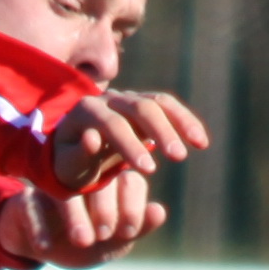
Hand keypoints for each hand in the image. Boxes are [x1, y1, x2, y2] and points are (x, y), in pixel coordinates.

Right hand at [0, 170, 163, 267]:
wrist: (43, 247)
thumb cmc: (87, 240)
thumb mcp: (115, 240)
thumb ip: (138, 227)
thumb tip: (159, 211)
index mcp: (114, 183)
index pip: (130, 183)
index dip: (132, 207)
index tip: (129, 232)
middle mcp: (86, 179)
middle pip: (100, 185)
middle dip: (105, 210)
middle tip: (104, 235)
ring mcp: (55, 189)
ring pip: (68, 197)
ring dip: (75, 219)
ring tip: (82, 241)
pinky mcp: (26, 200)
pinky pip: (32, 209)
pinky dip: (39, 228)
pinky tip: (45, 248)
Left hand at [50, 88, 208, 194]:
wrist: (73, 151)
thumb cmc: (69, 164)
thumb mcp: (68, 166)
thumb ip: (79, 154)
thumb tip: (93, 138)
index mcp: (85, 110)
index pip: (111, 124)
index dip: (130, 146)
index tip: (148, 171)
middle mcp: (108, 98)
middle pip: (140, 108)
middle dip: (161, 131)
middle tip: (178, 158)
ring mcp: (128, 98)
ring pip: (160, 102)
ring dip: (182, 122)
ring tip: (199, 145)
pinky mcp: (144, 103)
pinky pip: (169, 107)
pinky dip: (186, 121)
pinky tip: (200, 141)